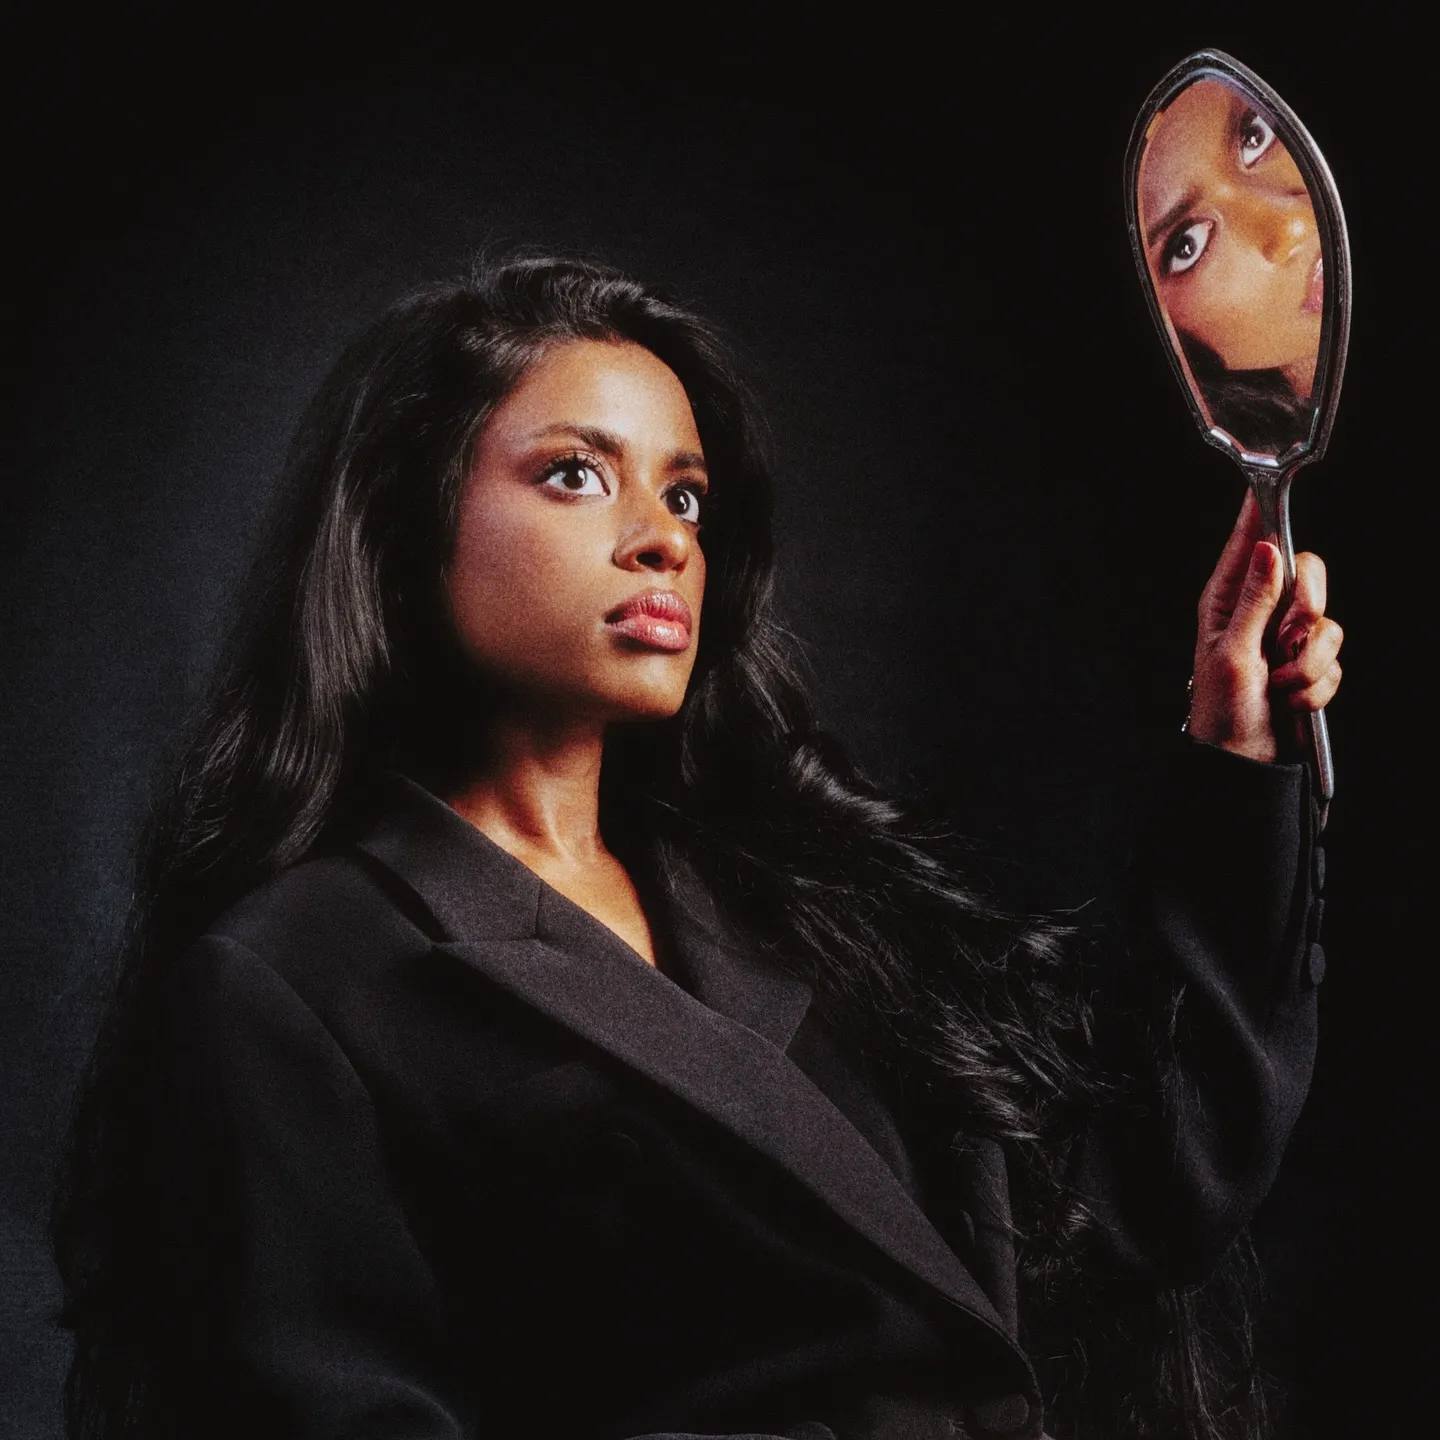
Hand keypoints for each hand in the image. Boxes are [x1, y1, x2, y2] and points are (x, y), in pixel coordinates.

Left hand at [1187, 489, 1343, 763]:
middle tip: (1289, 638)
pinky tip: (1292, 700)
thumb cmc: (1221, 709)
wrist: (1241, 761)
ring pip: (1328, 623)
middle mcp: (1260, 614)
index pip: (1250, 546)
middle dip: (1308, 610)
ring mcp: (1286, 640)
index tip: (1266, 485)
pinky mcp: (1309, 667)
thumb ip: (1254, 602)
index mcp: (1227, 602)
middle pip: (1308, 576)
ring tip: (1280, 684)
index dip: (1260, 517)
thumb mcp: (1231, 653)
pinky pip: (1334, 661)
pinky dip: (1315, 686)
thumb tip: (1268, 550)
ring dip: (1308, 663)